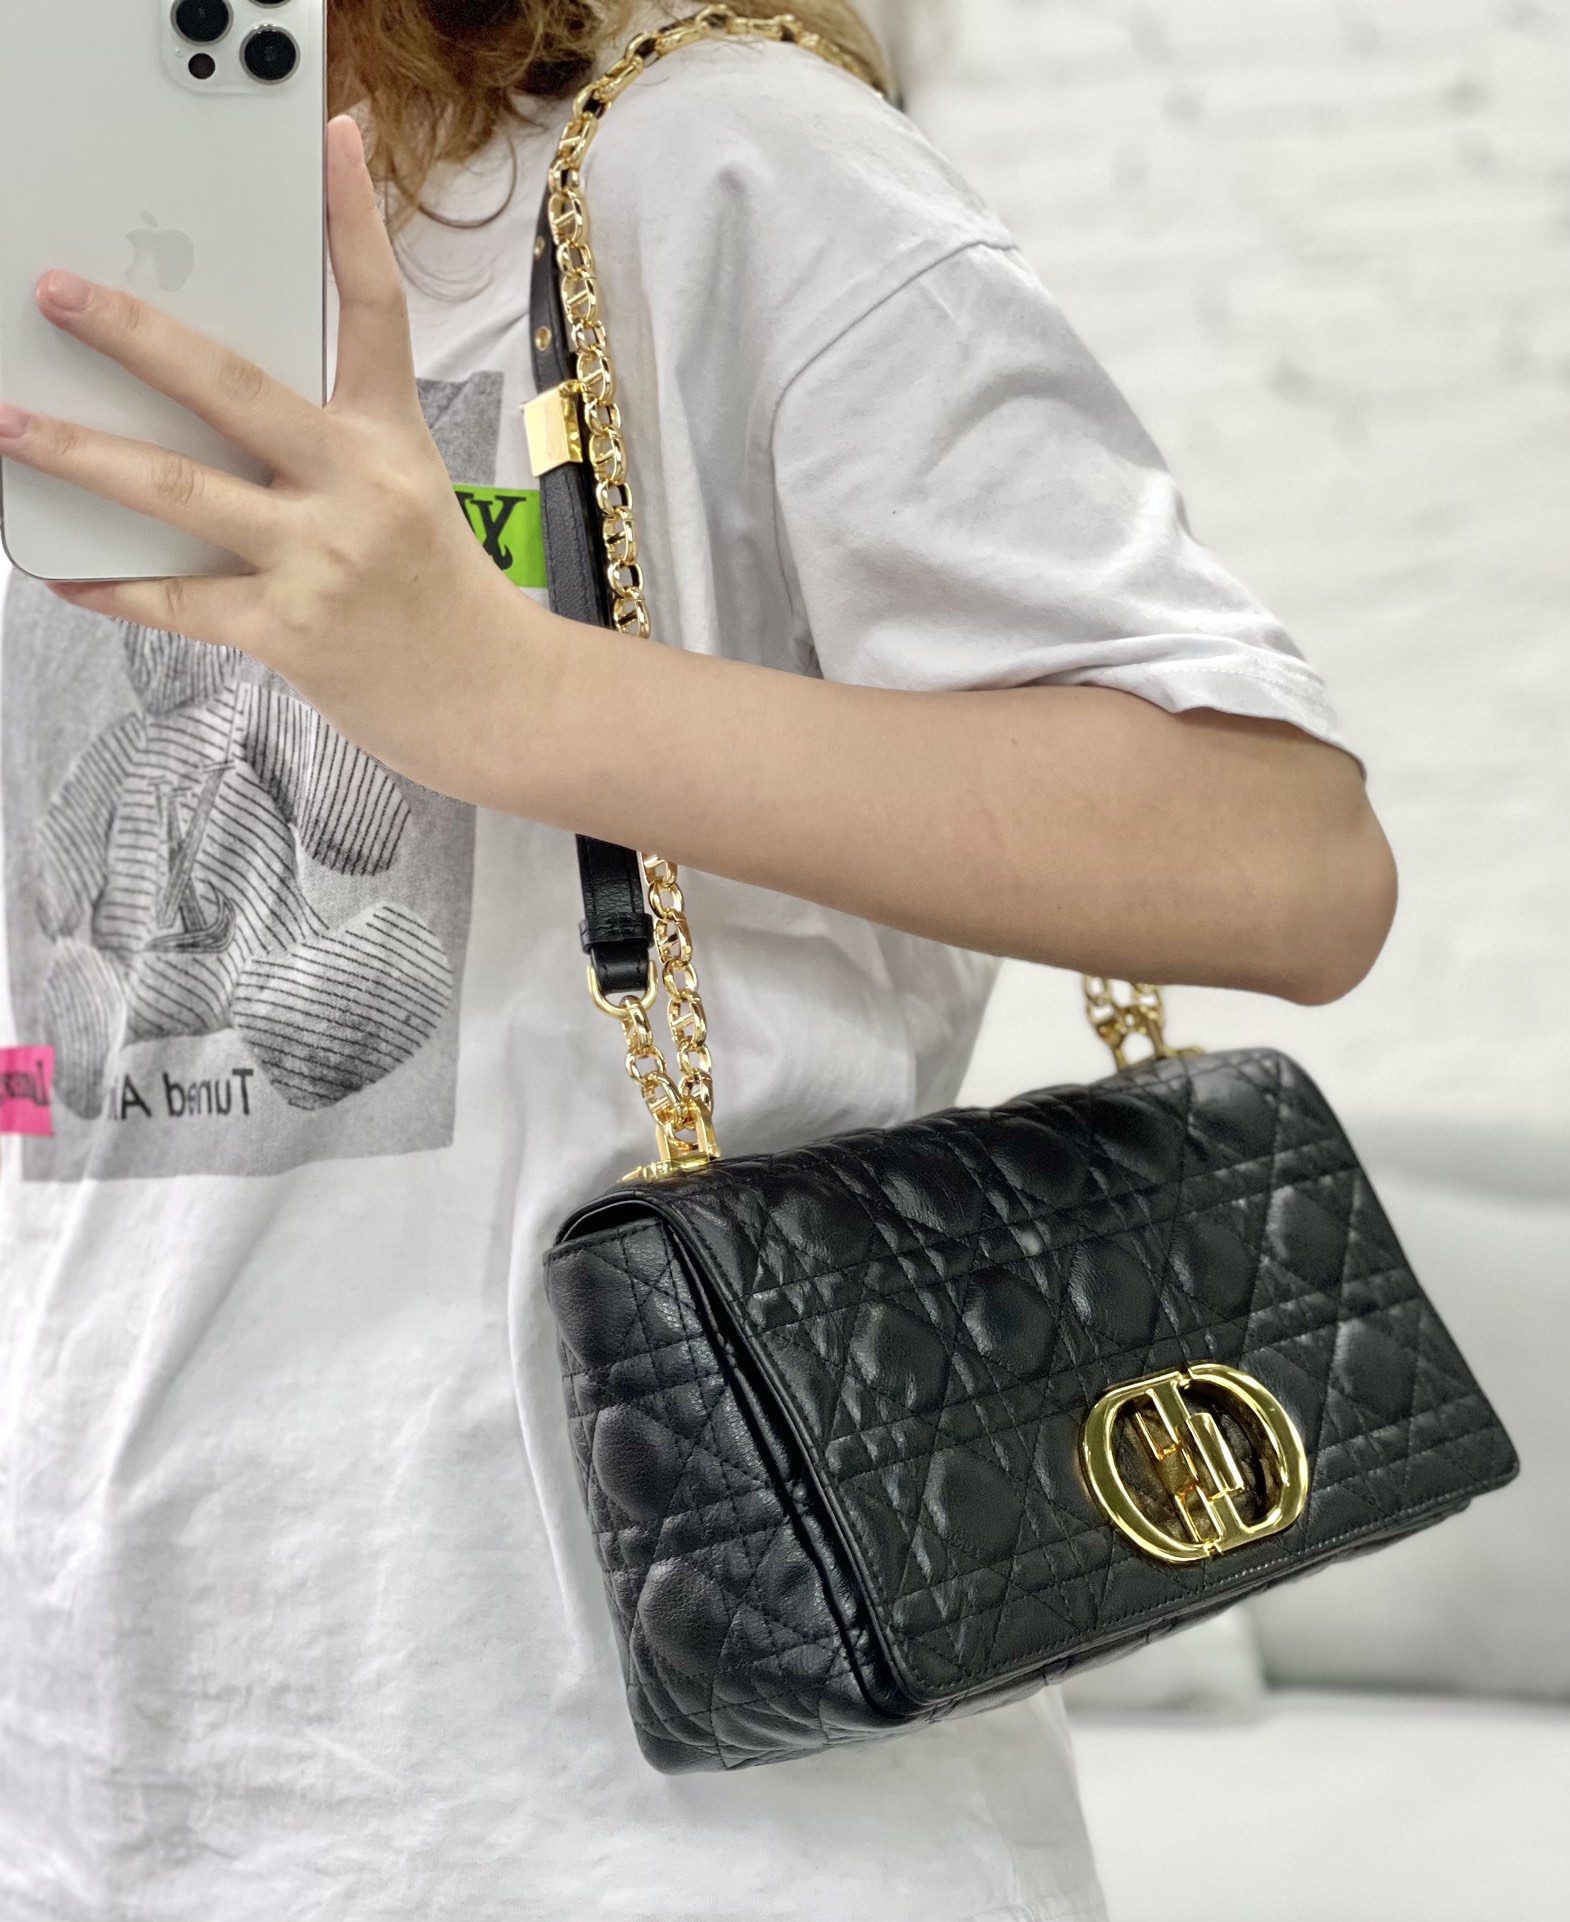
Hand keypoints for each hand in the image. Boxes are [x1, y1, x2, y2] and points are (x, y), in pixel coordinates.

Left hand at [0, 115, 529, 793]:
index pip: (376, 311)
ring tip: (11, 425)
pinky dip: (116, 587)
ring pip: (183, 492)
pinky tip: (62, 573)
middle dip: (138, 336)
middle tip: (59, 293)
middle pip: (235, 387)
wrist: (490, 700)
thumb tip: (205, 411)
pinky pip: (180, 601)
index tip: (333, 140)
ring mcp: (322, 557)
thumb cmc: (438, 595)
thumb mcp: (404, 497)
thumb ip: (322, 448)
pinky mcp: (290, 629)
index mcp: (391, 440)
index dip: (354, 220)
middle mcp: (356, 486)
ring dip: (84, 455)